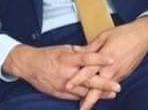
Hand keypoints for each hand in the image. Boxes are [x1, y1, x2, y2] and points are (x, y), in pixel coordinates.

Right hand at [2, 43, 119, 100]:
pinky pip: (76, 97)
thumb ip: (78, 51)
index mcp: (68, 58)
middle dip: (104, 83)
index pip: (87, 58)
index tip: (112, 59)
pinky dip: (87, 98)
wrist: (30, 65)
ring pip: (84, 91)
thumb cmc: (47, 54)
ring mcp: (63, 85)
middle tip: (117, 86)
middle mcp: (67, 73)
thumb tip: (93, 50)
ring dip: (99, 93)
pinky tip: (96, 98)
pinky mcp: (60, 93)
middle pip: (88, 79)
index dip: (100, 59)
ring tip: (112, 94)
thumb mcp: (63, 48)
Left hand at [69, 16, 147, 108]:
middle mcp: (111, 68)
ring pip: (105, 89)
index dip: (77, 79)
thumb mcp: (104, 36)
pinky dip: (104, 91)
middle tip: (80, 109)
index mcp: (104, 56)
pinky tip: (98, 96)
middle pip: (97, 87)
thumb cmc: (123, 33)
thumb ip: (90, 47)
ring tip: (87, 106)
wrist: (142, 36)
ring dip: (96, 98)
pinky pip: (111, 85)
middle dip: (88, 99)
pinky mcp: (124, 74)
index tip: (68, 86)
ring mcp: (118, 73)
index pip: (88, 70)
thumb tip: (77, 51)